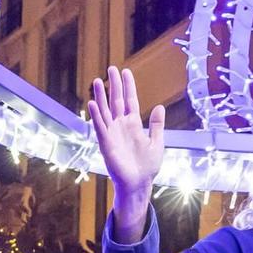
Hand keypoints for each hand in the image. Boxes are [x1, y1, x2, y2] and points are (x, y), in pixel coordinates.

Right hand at [88, 67, 164, 242]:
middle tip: (111, 68)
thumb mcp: (157, 142)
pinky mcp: (106, 143)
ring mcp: (112, 133)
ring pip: (105, 111)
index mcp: (133, 124)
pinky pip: (100, 126)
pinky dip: (96, 115)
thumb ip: (156, 125)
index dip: (128, 86)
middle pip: (116, 101)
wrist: (138, 184)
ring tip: (97, 81)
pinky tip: (93, 103)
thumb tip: (159, 106)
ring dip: (101, 96)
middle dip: (114, 85)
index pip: (130, 100)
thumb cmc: (147, 167)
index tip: (126, 72)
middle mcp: (121, 126)